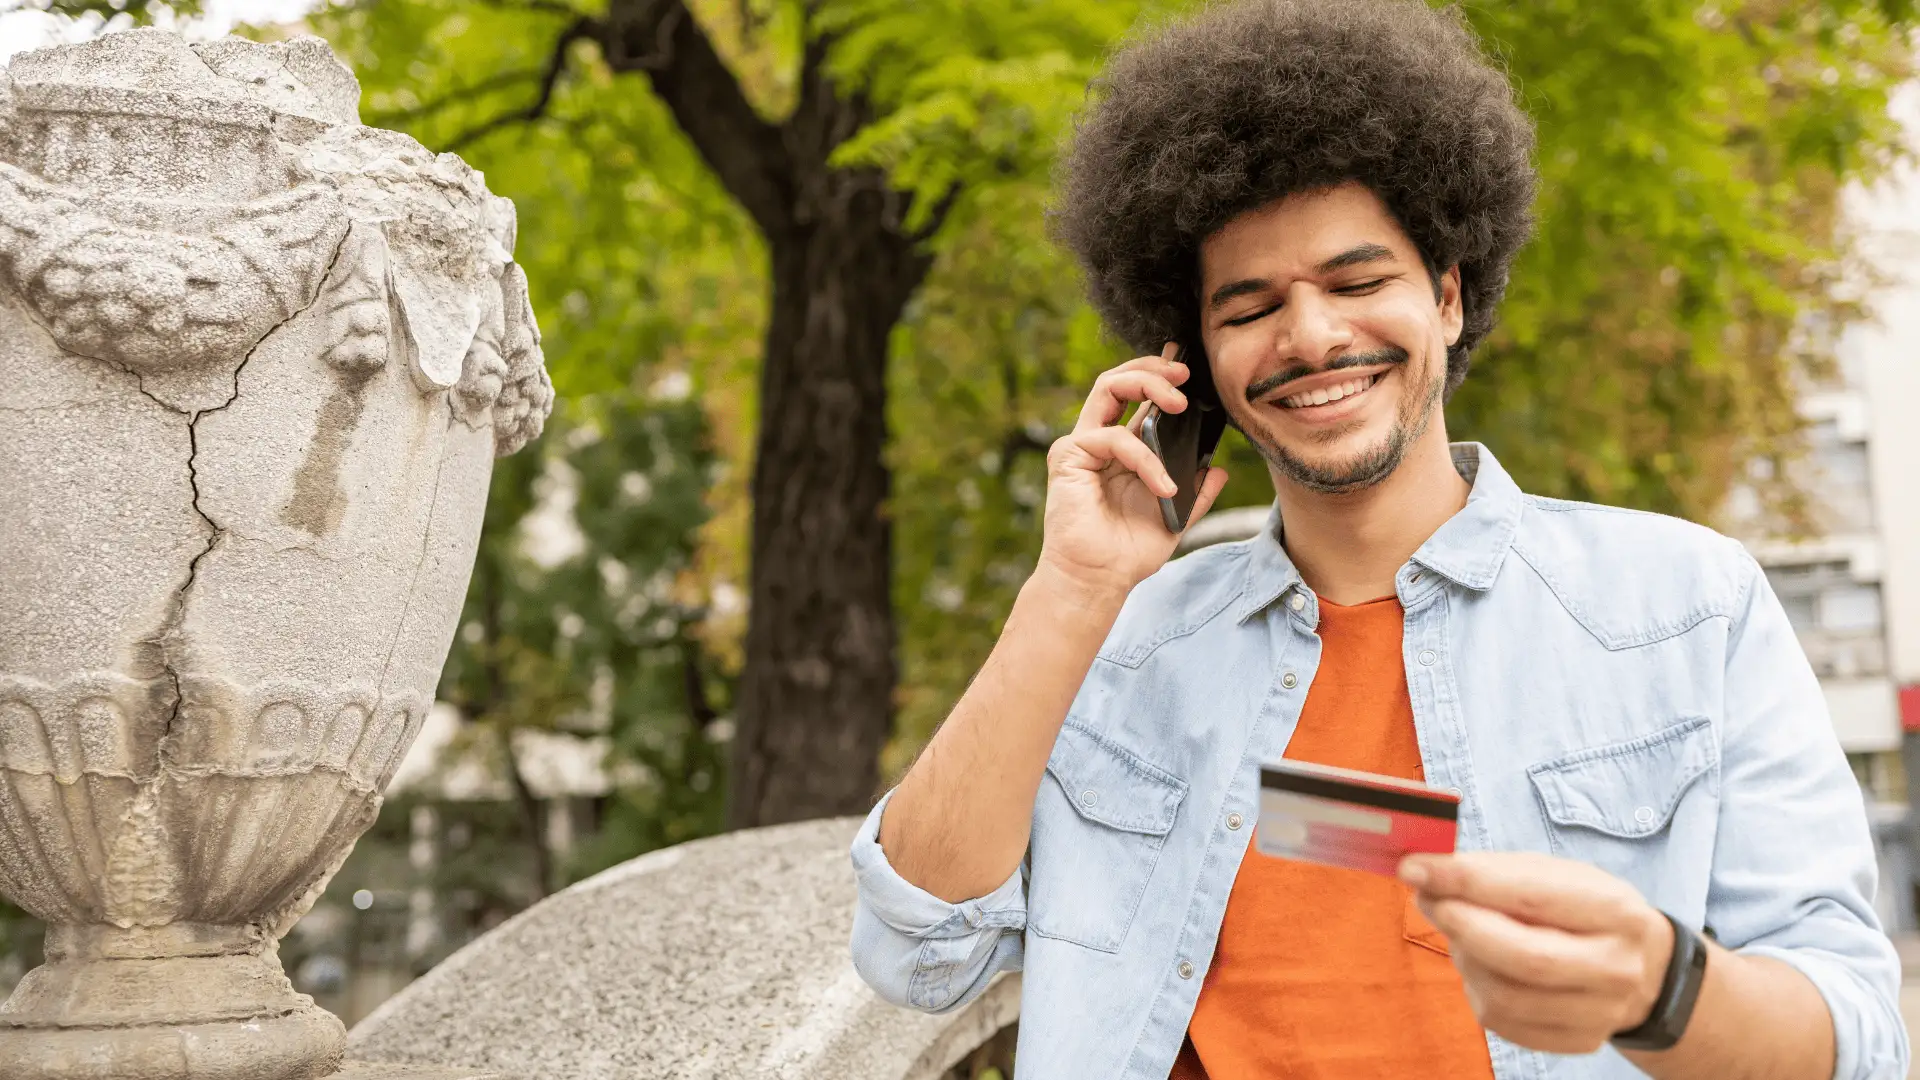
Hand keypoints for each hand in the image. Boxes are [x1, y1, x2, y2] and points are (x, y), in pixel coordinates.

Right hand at [1037, 343, 1230, 596]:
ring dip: (1146, 384)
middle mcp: (1100, 441)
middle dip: (1154, 368)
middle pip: (1120, 379)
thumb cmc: (1128, 552)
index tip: (1189, 365)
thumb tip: (1217, 469)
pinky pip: (1112, 438)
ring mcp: (1082, 445)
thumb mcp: (1176, 518)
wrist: (1098, 579)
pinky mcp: (1068, 456)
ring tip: (1180, 404)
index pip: (1139, 399)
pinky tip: (1164, 484)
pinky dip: (1144, 457)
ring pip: (1108, 387)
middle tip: (1186, 374)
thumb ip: (1196, 493)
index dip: (1161, 375)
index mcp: (1124, 451)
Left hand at [1399, 851, 1675, 1054]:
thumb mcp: (1555, 874)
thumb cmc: (1585, 910)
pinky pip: (1502, 1023)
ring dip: (1464, 958)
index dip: (1466, 882)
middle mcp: (1616, 968)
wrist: (1644, 968)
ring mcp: (1600, 1013)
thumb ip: (1493, 873)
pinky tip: (1482, 965)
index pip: (1531, 898)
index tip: (1415, 868)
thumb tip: (1425, 875)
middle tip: (1429, 899)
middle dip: (1460, 925)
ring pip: (1503, 995)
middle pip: (1520, 957)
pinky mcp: (1577, 1042)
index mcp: (1616, 912)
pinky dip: (1476, 989)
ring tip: (1462, 932)